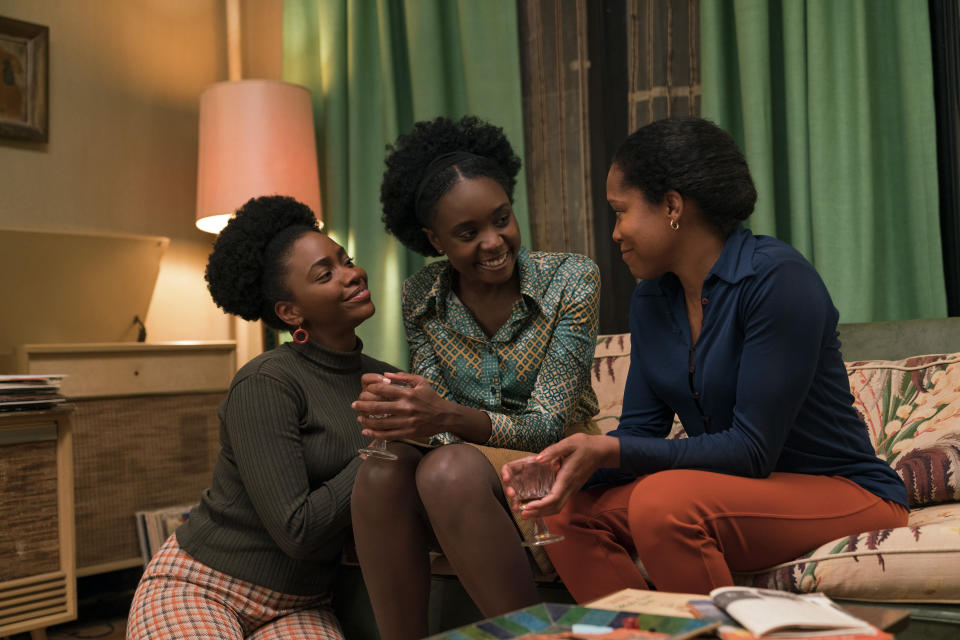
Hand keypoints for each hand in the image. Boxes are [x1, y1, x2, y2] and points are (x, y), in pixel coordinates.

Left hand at [351, 372, 448, 441]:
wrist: (445, 416)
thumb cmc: (431, 398)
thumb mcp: (420, 382)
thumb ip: (403, 377)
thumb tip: (385, 374)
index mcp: (408, 394)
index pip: (384, 390)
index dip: (371, 389)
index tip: (365, 390)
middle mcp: (406, 408)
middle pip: (378, 407)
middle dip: (362, 406)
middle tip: (353, 405)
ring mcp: (406, 422)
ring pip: (380, 423)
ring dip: (366, 420)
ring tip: (358, 418)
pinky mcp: (407, 433)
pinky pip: (388, 435)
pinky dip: (375, 434)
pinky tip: (366, 431)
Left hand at [502, 433, 619, 517]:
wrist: (600, 451)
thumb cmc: (584, 446)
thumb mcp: (568, 443)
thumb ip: (553, 451)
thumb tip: (538, 459)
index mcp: (567, 477)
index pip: (554, 498)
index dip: (541, 505)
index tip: (528, 507)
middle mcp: (570, 487)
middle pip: (555, 507)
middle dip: (539, 512)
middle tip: (523, 514)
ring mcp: (572, 489)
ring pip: (558, 507)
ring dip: (542, 512)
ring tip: (526, 512)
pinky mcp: (571, 489)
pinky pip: (559, 502)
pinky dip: (548, 507)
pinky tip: (537, 505)